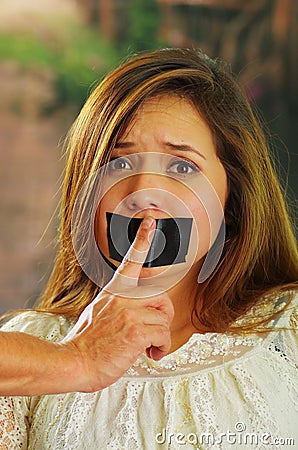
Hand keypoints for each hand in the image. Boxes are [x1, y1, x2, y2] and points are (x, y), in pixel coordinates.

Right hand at [62, 216, 173, 391]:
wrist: (73, 361)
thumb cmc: (87, 342)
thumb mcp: (99, 311)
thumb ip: (119, 305)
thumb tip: (137, 310)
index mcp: (114, 291)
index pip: (130, 260)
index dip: (142, 239)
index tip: (150, 221)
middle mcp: (123, 298)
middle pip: (162, 297)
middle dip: (164, 316)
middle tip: (155, 332)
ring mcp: (129, 313)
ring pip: (165, 318)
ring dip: (162, 337)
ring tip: (149, 348)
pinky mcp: (135, 331)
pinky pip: (163, 334)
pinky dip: (162, 348)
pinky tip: (150, 354)